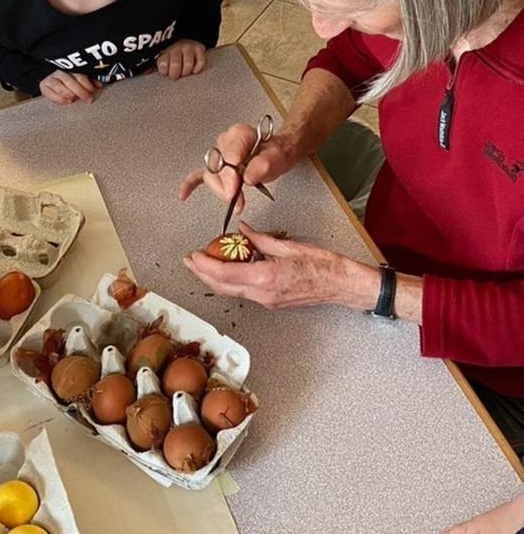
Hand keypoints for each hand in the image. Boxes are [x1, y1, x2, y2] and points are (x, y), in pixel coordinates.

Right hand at [39, 71, 99, 104]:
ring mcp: (50, 79)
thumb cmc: (70, 83)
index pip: (79, 75)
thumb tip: (99, 86)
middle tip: (88, 99)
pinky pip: (50, 93)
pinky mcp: (43, 86)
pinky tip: (67, 102)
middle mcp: (60, 72)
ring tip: (75, 100)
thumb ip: (90, 82)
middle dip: (81, 91)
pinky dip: (59, 99)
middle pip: (70, 81)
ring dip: (69, 94)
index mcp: (71, 68)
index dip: (87, 84)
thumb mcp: (81, 81)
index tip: (93, 93)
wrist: (53, 84)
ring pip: (59, 86)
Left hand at [155, 39, 206, 79]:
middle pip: (175, 65)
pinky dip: (197, 68)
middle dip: (175, 74)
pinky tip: (193, 70)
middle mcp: (176, 48)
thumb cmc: (169, 55)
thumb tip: (146, 73)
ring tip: (184, 72)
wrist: (184, 39)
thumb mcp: (159, 59)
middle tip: (175, 75)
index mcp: (164, 51)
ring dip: (186, 72)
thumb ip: (152, 67)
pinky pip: (200, 62)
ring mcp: (188, 47)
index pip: (162, 63)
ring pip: (188, 65)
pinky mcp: (199, 48)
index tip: (165, 72)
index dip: (164, 70)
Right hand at [179, 121, 299, 213]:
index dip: (230, 171)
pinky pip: (199, 175)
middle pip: (217, 165)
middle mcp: (226, 143)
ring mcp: (220, 155)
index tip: (236, 185)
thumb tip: (248, 176)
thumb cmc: (278, 152)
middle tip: (235, 197)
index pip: (228, 153)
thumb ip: (264, 164)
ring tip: (235, 202)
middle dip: (225, 184)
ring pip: (210, 174)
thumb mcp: (279, 156)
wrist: (279, 153)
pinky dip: (191, 184)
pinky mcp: (217, 168)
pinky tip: (184, 194)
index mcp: (240, 135)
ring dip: (220, 190)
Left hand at [183, 222, 374, 309]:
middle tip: (190, 260)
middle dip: (201, 274)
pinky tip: (230, 269)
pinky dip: (231, 281)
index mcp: (265, 277)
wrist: (343, 285)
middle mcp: (263, 293)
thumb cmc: (324, 266)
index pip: (224, 274)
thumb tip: (242, 231)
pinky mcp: (271, 302)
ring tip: (204, 264)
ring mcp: (266, 301)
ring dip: (214, 279)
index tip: (193, 255)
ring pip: (231, 292)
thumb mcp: (289, 246)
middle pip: (221, 286)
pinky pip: (244, 292)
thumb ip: (260, 240)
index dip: (204, 266)